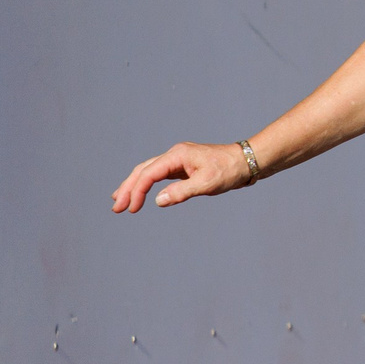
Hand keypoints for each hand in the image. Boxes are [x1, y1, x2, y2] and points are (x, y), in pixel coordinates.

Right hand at [111, 141, 254, 212]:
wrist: (248, 160)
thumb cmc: (230, 170)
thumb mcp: (208, 184)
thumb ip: (182, 192)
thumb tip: (158, 200)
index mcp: (177, 155)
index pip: (149, 174)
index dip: (137, 191)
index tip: (131, 208)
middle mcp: (174, 154)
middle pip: (143, 170)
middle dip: (128, 188)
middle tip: (116, 208)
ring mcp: (178, 159)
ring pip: (148, 171)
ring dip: (134, 185)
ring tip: (120, 200)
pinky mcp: (183, 166)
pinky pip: (159, 174)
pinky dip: (148, 183)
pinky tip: (141, 192)